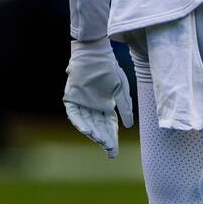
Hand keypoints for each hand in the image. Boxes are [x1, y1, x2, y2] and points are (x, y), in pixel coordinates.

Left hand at [63, 42, 132, 158]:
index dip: (111, 139)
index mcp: (106, 106)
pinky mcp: (72, 97)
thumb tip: (129, 126)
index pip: (109, 127)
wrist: (96, 51)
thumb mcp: (121, 89)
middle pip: (98, 128)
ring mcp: (82, 103)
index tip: (113, 153)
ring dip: (92, 132)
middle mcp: (93, 107)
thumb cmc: (109, 68)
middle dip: (103, 139)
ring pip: (87, 123)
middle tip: (108, 149)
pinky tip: (87, 130)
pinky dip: (79, 122)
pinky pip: (74, 114)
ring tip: (99, 140)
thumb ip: (124, 107)